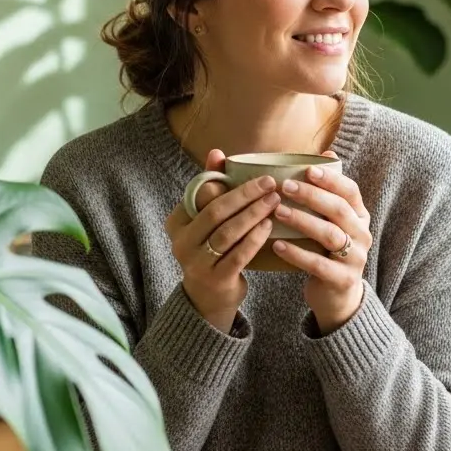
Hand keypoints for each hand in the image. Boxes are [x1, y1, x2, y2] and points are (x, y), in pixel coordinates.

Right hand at [165, 149, 278, 333]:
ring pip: (227, 233)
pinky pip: (238, 255)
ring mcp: (197, 263)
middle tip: (270, 183)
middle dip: (244, 195)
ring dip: (252, 214)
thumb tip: (217, 152)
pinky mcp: (216, 280)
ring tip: (274, 201)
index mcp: (176, 222)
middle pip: (214, 212)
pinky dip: (255, 239)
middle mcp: (181, 242)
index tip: (255, 172)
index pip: (200, 196)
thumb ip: (211, 186)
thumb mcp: (206, 220)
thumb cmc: (210, 249)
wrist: (207, 298)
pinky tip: (269, 226)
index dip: (225, 181)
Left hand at [271, 151, 372, 333]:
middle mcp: (362, 234)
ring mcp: (356, 258)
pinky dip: (297, 254)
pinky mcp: (342, 280)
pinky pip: (319, 265)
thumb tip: (327, 151)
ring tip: (278, 211)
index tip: (308, 169)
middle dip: (312, 196)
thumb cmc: (326, 249)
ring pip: (330, 235)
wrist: (336, 295)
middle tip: (285, 186)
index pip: (350, 191)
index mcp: (359, 215)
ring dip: (303, 221)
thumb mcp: (331, 220)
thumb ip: (328, 190)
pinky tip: (277, 244)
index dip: (331, 179)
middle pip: (339, 210)